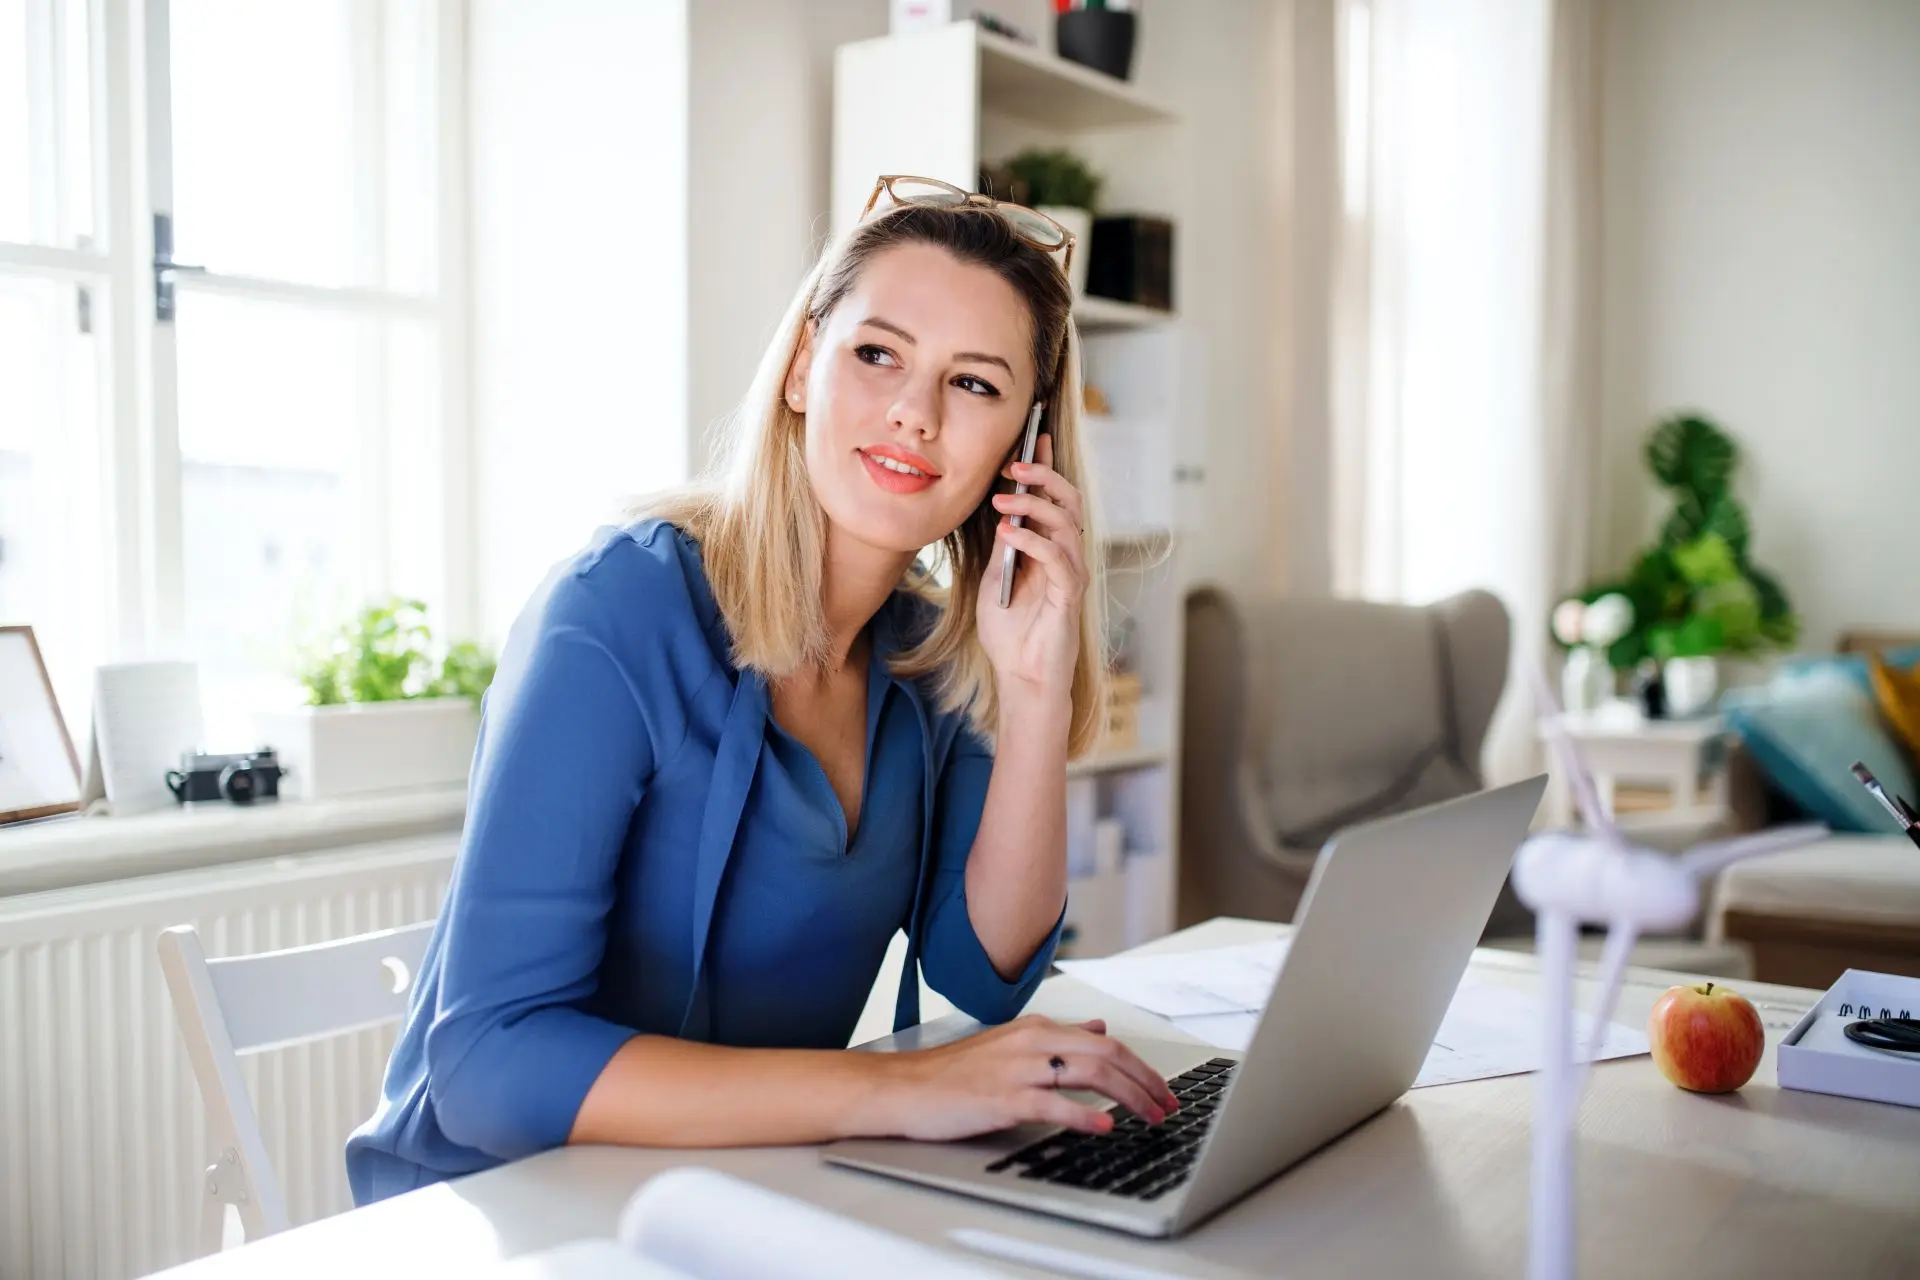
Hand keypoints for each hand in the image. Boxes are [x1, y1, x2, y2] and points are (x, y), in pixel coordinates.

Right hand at [870, 1015, 1180, 1141]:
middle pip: (1106, 1054)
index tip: (1162, 1089)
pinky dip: (1082, 1114)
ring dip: (1128, 1097)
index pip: (1105, 1042)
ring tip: (1150, 1117)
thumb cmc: (954, 1072)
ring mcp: (1017, 1068)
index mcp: (1037, 1028)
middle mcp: (1032, 1041)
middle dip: (1144, 1081)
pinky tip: (1103, 1126)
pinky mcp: (1002, 1097)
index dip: (1140, 1066)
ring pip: (1088, 1073)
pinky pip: (1052, 1103)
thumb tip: (1099, 1028)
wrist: (904, 1087)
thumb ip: (1059, 1036)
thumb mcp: (1012, 1043)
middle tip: (1167, 1106)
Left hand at [975, 433, 1089, 700]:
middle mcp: (1067, 555)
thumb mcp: (995, 576)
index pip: (1054, 498)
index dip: (1047, 467)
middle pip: (1068, 502)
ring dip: (1033, 506)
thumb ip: (1004, 544)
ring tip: (1002, 501)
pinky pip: (1058, 558)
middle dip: (1044, 477)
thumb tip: (1001, 507)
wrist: (1020, 676)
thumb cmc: (1009, 631)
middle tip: (1013, 467)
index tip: (1033, 438)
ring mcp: (1072, 574)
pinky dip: (1033, 540)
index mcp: (1051, 547)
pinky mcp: (1070, 595)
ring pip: (1066, 524)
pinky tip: (1009, 532)